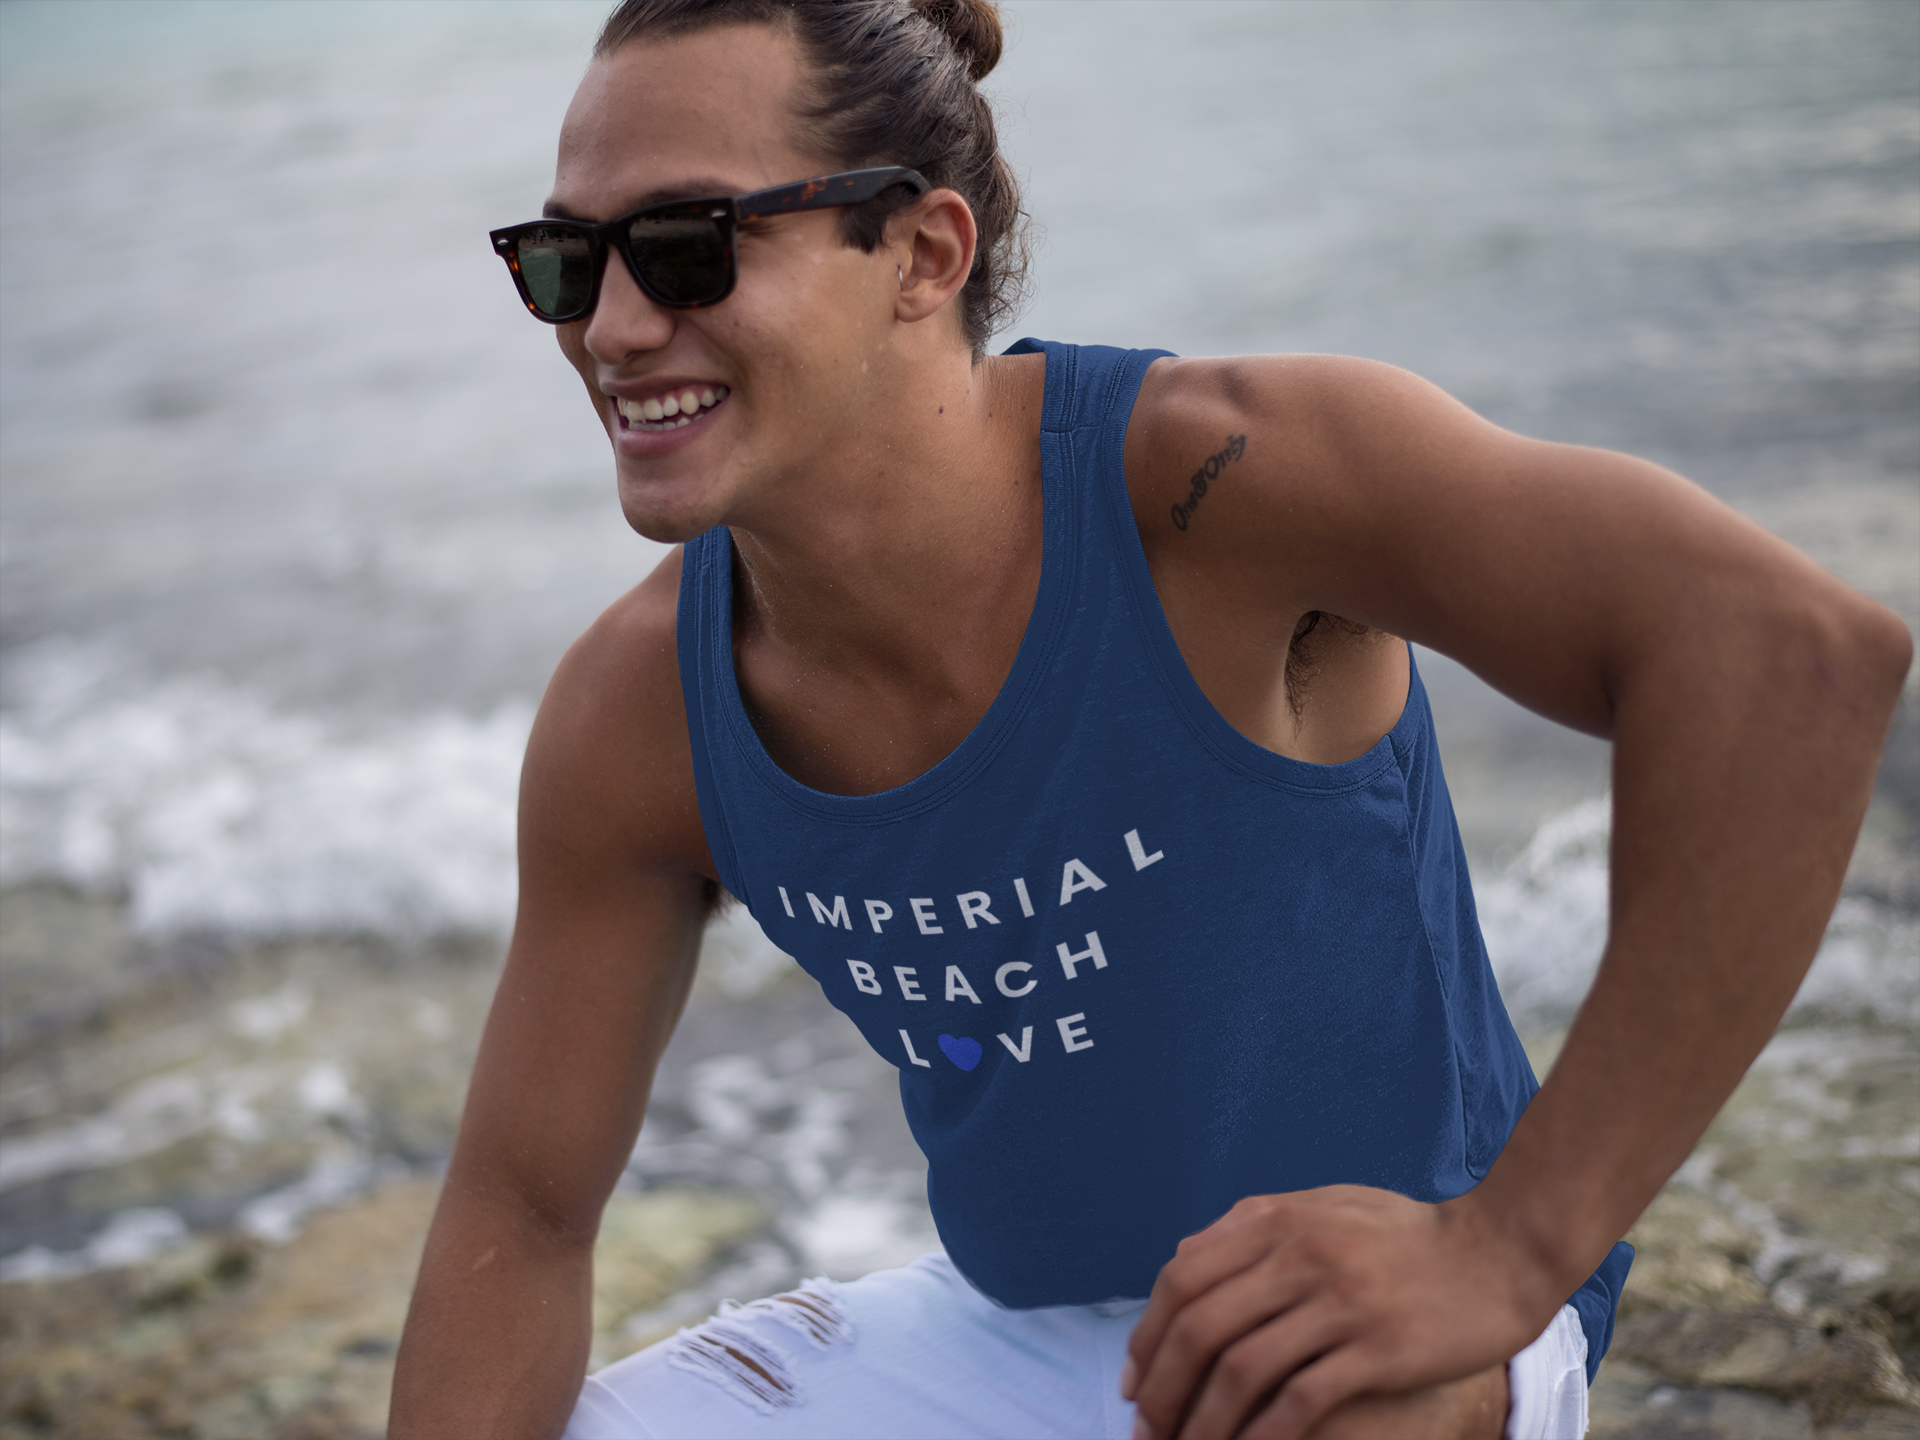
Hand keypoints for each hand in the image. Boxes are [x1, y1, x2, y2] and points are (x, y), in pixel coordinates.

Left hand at [1122, 1185, 1548, 1439]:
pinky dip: (1260, 1435)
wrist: (1499, 1252)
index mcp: (1277, 1220)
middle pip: (1200, 1327)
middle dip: (1161, 1387)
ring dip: (1201, 1420)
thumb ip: (1254, 1225)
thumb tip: (1184, 1255)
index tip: (1133, 1380)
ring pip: (1239, 1369)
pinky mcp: (1376, 1348)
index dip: (1147, 1335)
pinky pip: (1298, 1400)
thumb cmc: (1408, 1235)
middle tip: (1145, 1429)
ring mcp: (1337, 1302)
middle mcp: (1298, 1255)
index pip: (1183, 1278)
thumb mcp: (1325, 1207)